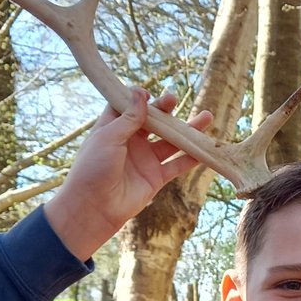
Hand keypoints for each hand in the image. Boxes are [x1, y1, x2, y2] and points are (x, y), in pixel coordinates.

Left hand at [44, 89, 213, 261]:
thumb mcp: (108, 137)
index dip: (138, 99)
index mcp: (114, 129)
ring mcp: (145, 160)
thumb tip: (141, 92)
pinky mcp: (156, 178)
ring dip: (188, 131)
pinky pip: (178, 165)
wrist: (93, 207)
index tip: (147, 94)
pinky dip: (192, 158)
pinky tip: (206, 148)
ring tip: (207, 117)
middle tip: (173, 99)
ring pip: (172, 142)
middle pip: (154, 122)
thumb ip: (129, 118)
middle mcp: (131, 142)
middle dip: (165, 110)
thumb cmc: (93, 169)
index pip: (128, 108)